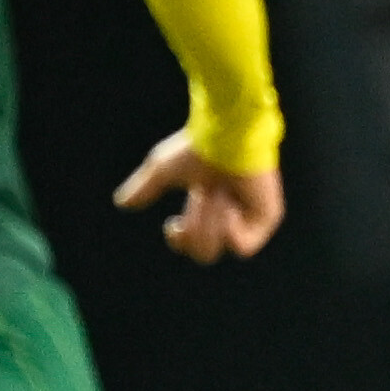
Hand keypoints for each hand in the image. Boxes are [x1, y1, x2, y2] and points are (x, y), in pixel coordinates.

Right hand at [113, 132, 282, 261]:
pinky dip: (230, 228)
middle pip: (204, 254)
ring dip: (210, 219)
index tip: (173, 223)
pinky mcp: (267, 218)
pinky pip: (243, 247)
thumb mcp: (161, 170)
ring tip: (218, 193)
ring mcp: (250, 217)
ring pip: (219, 248)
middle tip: (201, 197)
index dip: (179, 240)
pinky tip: (230, 204)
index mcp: (208, 205)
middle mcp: (230, 214)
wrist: (224, 136)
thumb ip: (144, 189)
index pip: (192, 245)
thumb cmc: (196, 148)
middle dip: (195, 227)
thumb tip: (122, 202)